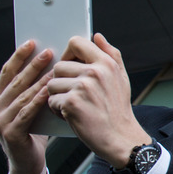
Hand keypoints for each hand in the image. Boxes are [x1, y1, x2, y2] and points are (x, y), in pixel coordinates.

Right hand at [0, 40, 52, 173]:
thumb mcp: (33, 108)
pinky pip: (26, 112)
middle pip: (16, 81)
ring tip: (55, 68)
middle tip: (49, 51)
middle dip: (33, 65)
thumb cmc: (35, 133)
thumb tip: (53, 64)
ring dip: (39, 80)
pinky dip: (39, 100)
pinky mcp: (10, 133)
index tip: (32, 42)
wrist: (29, 163)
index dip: (19, 56)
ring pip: (22, 96)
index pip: (7, 73)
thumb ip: (36, 90)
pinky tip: (50, 90)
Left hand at [45, 33, 148, 166]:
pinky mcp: (71, 103)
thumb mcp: (121, 77)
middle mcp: (95, 72)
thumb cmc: (118, 109)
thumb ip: (110, 54)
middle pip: (59, 66)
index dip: (68, 54)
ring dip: (58, 97)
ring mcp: (83, 87)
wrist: (120, 137)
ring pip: (51, 84)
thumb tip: (97, 36)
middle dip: (62, 82)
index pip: (76, 42)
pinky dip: (57, 110)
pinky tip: (71, 115)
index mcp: (106, 63)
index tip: (72, 68)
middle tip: (74, 94)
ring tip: (73, 105)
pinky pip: (51, 101)